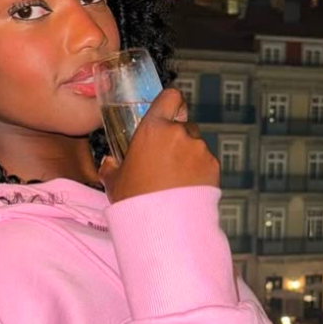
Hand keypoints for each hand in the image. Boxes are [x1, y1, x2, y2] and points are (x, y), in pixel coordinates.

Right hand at [98, 88, 220, 204]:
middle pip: (184, 125)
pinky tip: (187, 188)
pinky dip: (199, 171)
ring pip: (195, 145)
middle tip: (166, 160)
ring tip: (176, 180)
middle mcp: (179, 133)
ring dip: (188, 156)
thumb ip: (111, 167)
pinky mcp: (213, 166)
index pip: (171, 97)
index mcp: (154, 129)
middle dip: (177, 138)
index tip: (168, 113)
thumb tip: (109, 162)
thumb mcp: (114, 182)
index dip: (171, 103)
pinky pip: (205, 162)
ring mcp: (199, 149)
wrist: (163, 226)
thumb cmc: (135, 201)